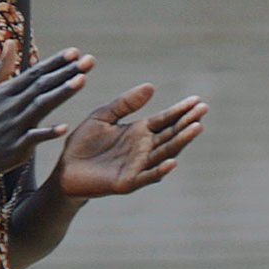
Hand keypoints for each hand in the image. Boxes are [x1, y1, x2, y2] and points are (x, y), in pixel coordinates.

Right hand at [0, 43, 92, 185]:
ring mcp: (13, 126)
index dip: (55, 62)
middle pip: (42, 86)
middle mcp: (10, 106)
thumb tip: (10, 42)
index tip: (75, 51)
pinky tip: (64, 127)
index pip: (34, 73)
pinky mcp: (15, 148)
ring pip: (41, 106)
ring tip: (82, 80)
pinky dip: (48, 132)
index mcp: (4, 92)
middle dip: (67, 72)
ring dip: (62, 93)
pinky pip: (33, 138)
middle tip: (90, 60)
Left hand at [54, 87, 208, 197]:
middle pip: (171, 134)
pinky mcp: (128, 182)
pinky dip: (160, 170)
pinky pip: (148, 176)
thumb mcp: (102, 116)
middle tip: (203, 109)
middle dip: (187, 122)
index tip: (197, 100)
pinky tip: (173, 161)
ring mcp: (139, 166)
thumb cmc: (83, 144)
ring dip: (181, 141)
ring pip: (165, 152)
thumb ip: (125, 103)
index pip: (165, 119)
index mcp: (139, 131)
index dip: (181, 110)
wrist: (65, 171)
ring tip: (196, 128)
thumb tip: (151, 86)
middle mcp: (144, 148)